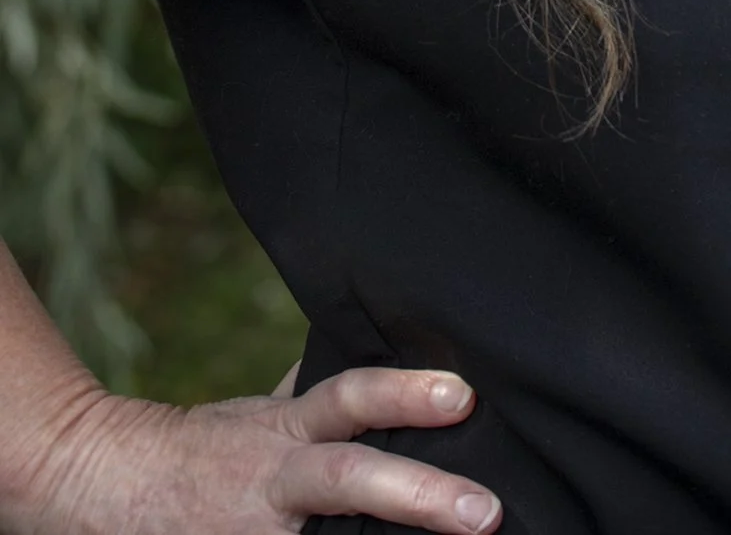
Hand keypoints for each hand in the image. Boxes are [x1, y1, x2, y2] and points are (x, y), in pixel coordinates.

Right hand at [4, 363, 500, 534]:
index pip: (352, 397)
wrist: (113, 489)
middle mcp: (278, 481)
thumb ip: (318, 394)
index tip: (466, 395)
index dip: (406, 394)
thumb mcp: (262, 412)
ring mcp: (263, 532)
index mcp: (287, 429)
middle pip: (350, 478)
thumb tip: (380, 344)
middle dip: (421, 495)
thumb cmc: (205, 449)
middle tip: (487, 511)